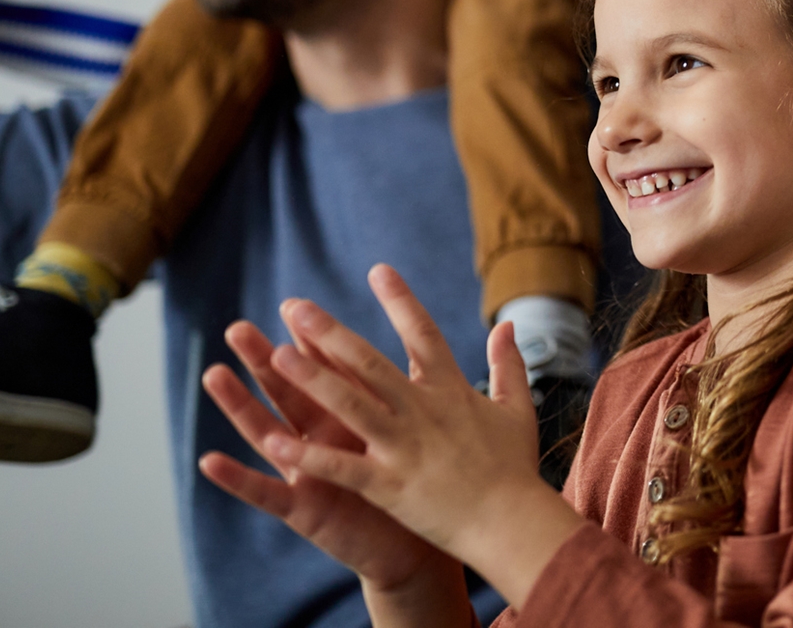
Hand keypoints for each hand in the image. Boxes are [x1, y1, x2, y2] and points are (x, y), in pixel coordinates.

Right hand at [199, 320, 453, 595]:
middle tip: (239, 329)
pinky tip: (208, 460)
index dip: (313, 342)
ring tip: (213, 374)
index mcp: (355, 418)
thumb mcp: (414, 431)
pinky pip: (266, 494)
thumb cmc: (416, 486)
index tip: (295, 307)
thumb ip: (415, 388)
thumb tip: (436, 342)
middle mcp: (324, 441)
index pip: (331, 373)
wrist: (413, 549)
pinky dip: (236, 479)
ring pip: (269, 433)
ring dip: (240, 406)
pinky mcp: (303, 511)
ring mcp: (308, 474)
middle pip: (291, 393)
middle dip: (266, 361)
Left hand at [262, 265, 586, 606]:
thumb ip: (509, 362)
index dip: (400, 300)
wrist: (512, 523)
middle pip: (370, 363)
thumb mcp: (517, 408)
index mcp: (451, 390)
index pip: (423, 334)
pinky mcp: (390, 486)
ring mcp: (404, 448)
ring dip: (313, 379)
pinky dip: (309, 454)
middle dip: (331, 333)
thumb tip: (507, 324)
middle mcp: (423, 411)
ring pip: (351, 406)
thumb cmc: (515, 468)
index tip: (378, 270)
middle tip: (296, 307)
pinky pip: (343, 467)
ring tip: (278, 354)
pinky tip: (274, 440)